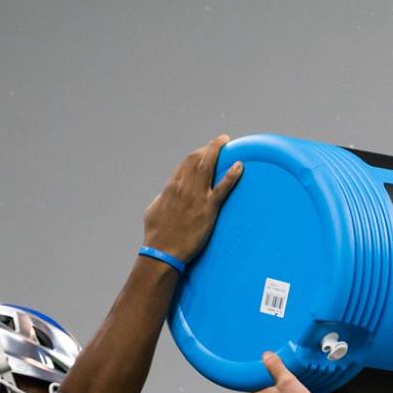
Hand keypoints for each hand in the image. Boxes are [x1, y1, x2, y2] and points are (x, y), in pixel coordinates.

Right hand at [142, 136, 244, 264]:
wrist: (163, 251)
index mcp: (170, 187)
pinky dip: (231, 176)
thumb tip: (164, 195)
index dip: (197, 154)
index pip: (185, 164)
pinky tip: (239, 166)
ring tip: (226, 141)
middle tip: (220, 141)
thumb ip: (161, 199)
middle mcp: (183, 188)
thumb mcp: (153, 211)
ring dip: (217, 151)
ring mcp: (196, 197)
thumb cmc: (156, 235)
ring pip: (208, 167)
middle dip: (209, 148)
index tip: (205, 150)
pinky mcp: (207, 209)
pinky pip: (222, 188)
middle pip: (197, 159)